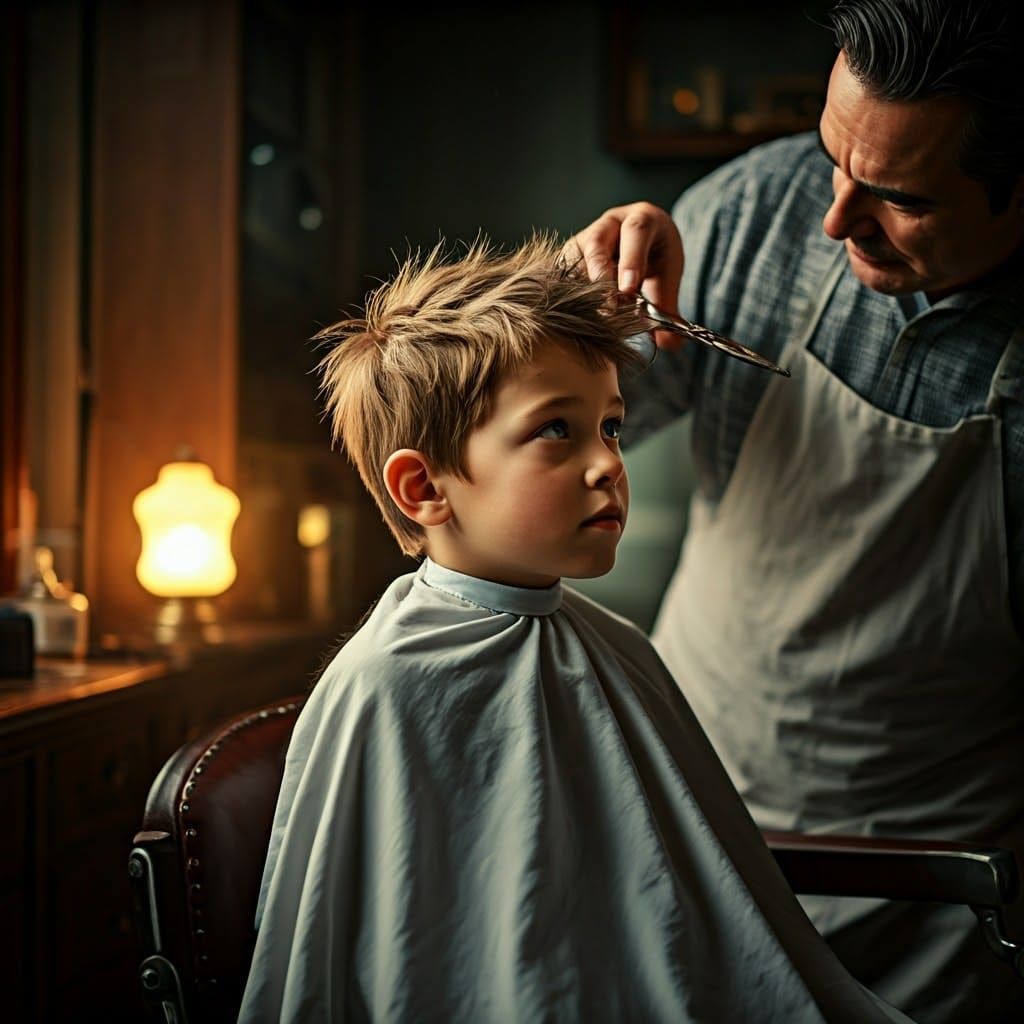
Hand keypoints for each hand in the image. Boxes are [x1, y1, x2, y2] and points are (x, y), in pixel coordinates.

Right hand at [566, 202, 684, 348]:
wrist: (639, 242)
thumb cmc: (655, 257)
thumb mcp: (668, 277)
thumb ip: (668, 308)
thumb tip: (670, 343)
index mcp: (641, 219)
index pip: (636, 232)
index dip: (631, 261)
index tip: (629, 291)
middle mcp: (609, 224)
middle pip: (597, 244)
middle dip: (600, 277)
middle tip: (608, 309)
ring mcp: (583, 238)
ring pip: (574, 261)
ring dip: (581, 290)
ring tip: (593, 317)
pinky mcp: (567, 256)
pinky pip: (561, 274)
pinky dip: (566, 295)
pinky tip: (575, 314)